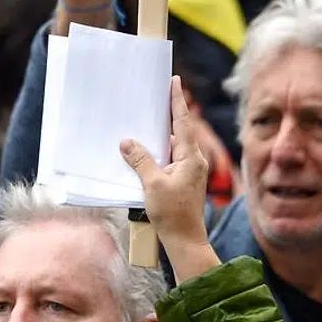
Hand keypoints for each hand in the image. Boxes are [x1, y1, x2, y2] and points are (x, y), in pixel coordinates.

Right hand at [120, 77, 210, 245]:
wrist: (185, 240)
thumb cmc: (173, 213)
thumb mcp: (152, 184)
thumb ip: (140, 160)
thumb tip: (127, 142)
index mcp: (191, 157)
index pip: (183, 121)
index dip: (177, 100)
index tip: (174, 81)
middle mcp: (194, 161)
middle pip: (179, 131)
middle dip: (167, 114)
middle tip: (155, 96)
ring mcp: (190, 171)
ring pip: (174, 146)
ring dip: (160, 136)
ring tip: (144, 122)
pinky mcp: (184, 180)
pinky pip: (171, 158)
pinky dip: (159, 152)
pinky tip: (145, 152)